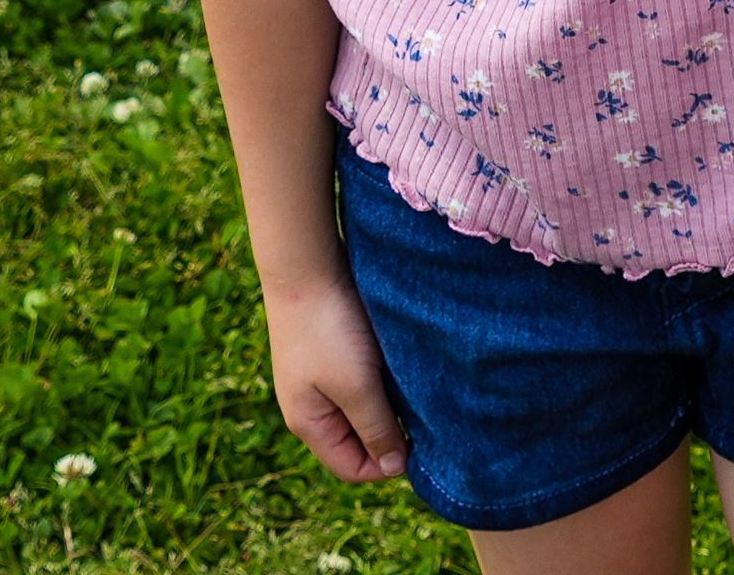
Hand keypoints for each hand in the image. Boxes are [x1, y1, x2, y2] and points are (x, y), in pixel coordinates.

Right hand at [264, 272, 408, 483]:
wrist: (307, 265)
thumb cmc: (329, 329)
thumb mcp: (356, 385)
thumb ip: (375, 428)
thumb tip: (393, 469)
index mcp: (309, 423)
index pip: (351, 466)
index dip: (386, 465)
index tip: (423, 445)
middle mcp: (312, 404)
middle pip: (359, 437)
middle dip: (391, 431)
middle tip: (427, 413)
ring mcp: (321, 374)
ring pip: (364, 404)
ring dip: (391, 400)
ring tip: (418, 385)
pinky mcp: (333, 347)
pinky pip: (363, 375)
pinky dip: (384, 375)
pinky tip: (403, 361)